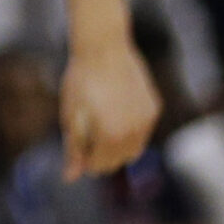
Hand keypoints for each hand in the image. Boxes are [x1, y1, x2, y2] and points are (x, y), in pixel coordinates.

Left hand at [60, 36, 159, 178]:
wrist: (103, 46)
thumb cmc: (80, 79)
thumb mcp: (70, 114)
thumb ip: (73, 149)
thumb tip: (70, 177)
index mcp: (111, 137)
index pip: (100, 166)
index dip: (85, 161)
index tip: (77, 147)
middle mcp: (134, 133)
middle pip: (119, 161)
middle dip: (102, 155)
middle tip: (87, 136)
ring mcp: (147, 120)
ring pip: (134, 148)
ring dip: (118, 145)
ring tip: (101, 124)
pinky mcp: (154, 107)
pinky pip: (143, 129)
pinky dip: (130, 129)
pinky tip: (115, 111)